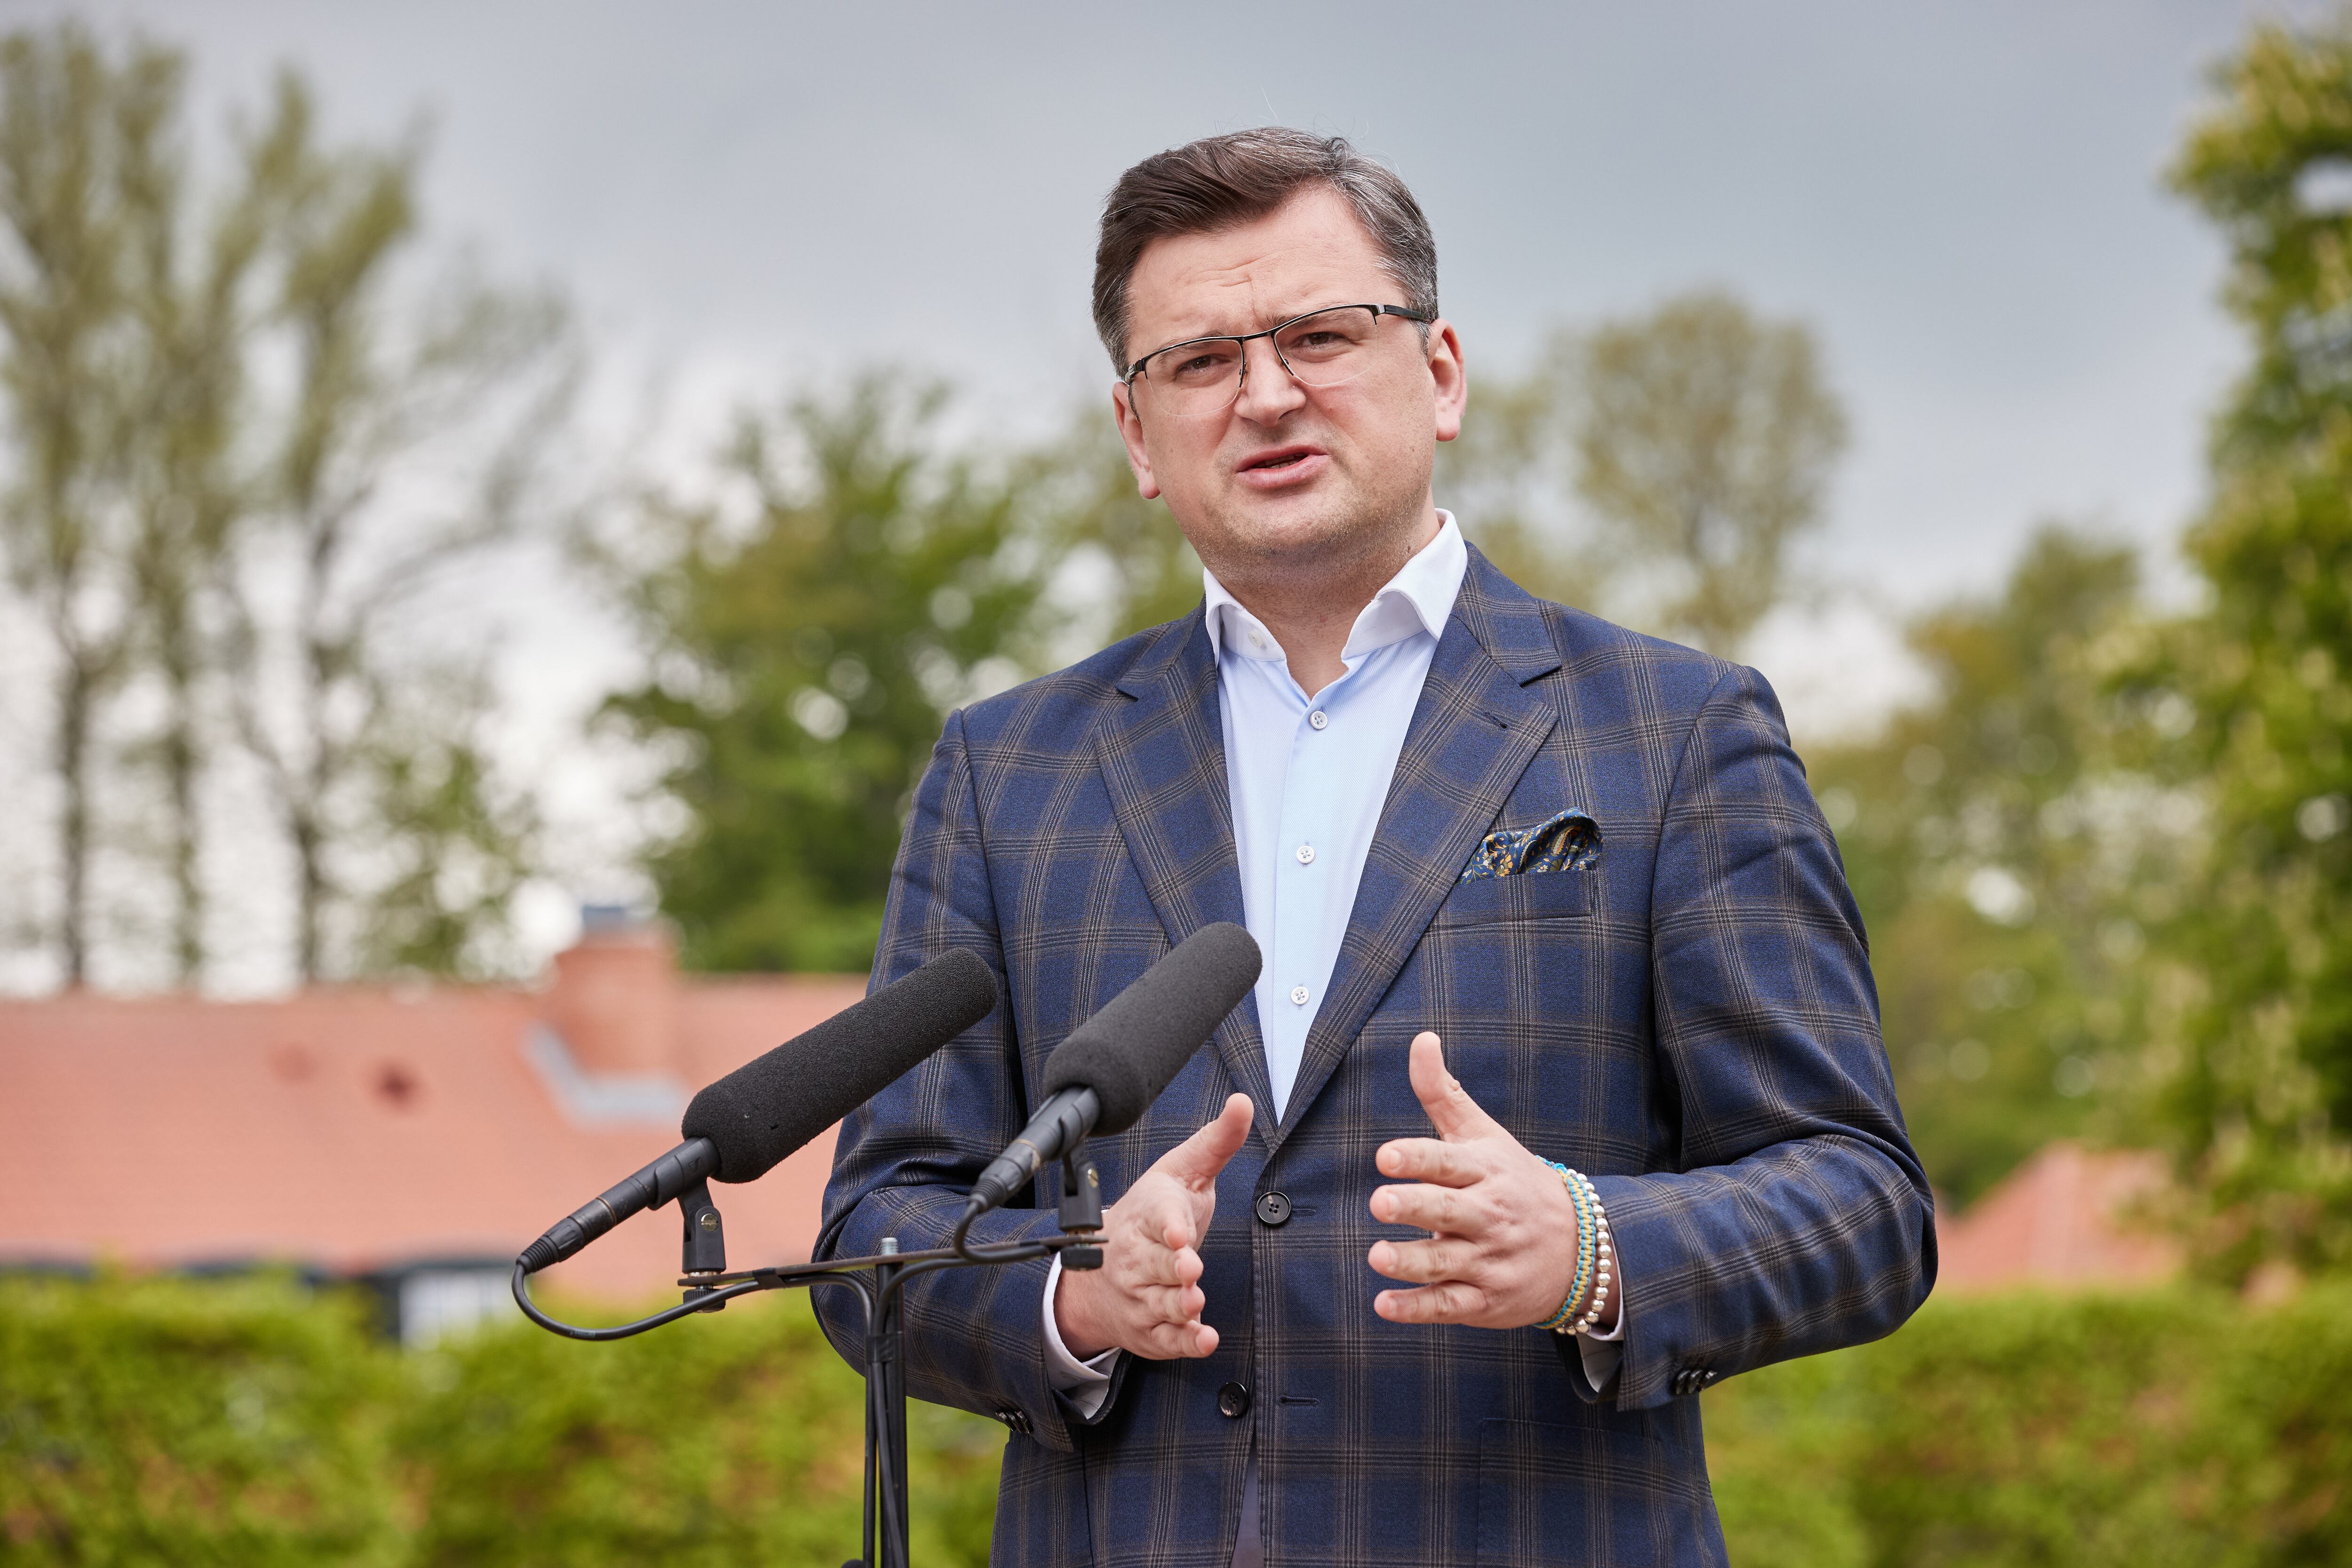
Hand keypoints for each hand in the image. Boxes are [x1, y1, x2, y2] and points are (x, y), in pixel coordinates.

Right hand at [1054, 1092, 1252, 1360]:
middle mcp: (1136, 1256)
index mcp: (1146, 1213)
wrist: (1098, 1273)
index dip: (1168, 1224)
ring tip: (1195, 1303)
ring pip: (1160, 1303)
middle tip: (1190, 1270)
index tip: (1179, 1232)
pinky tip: (1204, 1340)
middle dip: (1173, 1269)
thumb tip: (1243, 1102)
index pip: (1155, 1216)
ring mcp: (1141, 1295)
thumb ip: (1216, 1142)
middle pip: (1155, 1264)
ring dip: (1178, 1306)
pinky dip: (1185, 1343)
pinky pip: (1167, 1340)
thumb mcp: (1181, 1171)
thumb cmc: (1151, 1214)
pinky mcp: (1151, 1330)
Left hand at [1368, 1031, 1600, 1329]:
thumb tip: (1421, 1038)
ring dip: (1411, 1261)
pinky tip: (1384, 1305)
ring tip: (1377, 1256)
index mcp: (1486, 1171)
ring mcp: (1489, 1260)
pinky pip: (1449, 1305)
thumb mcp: (1484, 1135)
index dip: (1417, 1158)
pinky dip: (1418, 1308)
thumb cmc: (1514, 1182)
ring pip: (1446, 1261)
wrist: (1583, 1247)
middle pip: (1448, 1210)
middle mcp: (1488, 1215)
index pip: (1448, 1162)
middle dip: (1414, 1206)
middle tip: (1379, 1202)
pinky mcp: (1486, 1300)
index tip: (1386, 1155)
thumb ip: (1444, 1093)